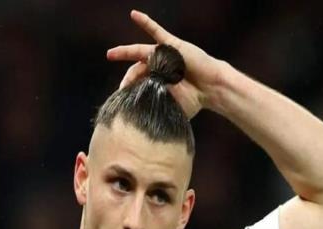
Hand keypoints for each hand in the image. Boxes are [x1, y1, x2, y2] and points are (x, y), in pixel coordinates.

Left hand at [106, 10, 224, 118]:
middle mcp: (159, 66)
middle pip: (136, 68)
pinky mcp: (172, 45)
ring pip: (141, 51)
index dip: (130, 89)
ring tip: (111, 54)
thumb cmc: (194, 99)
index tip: (123, 100)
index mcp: (157, 80)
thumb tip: (140, 119)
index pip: (138, 82)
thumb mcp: (171, 105)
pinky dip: (146, 22)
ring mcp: (165, 54)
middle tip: (122, 89)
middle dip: (128, 78)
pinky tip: (134, 15)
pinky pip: (157, 31)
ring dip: (124, 51)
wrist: (211, 89)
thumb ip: (157, 106)